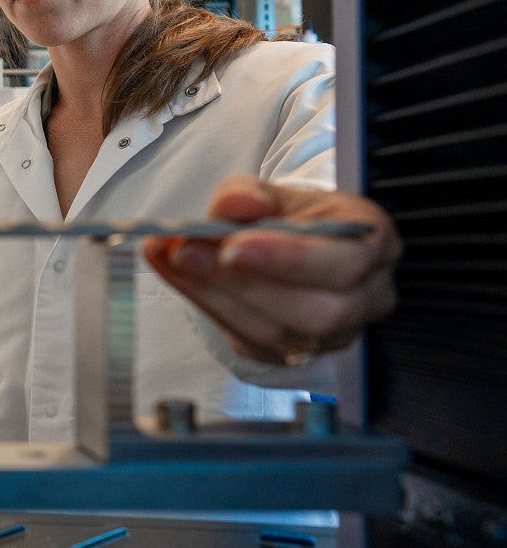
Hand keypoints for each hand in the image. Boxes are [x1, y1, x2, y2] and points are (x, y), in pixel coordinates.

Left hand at [142, 176, 400, 365]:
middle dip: (245, 284)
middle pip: (316, 310)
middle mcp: (366, 296)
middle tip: (186, 252)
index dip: (289, 259)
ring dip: (215, 295)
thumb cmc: (291, 218)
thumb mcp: (274, 193)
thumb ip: (250, 195)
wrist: (287, 248)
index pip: (347, 263)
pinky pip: (250, 340)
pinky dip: (206, 304)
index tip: (232, 245)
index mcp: (374, 244)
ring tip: (173, 257)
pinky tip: (176, 273)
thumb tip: (229, 206)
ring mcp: (333, 335)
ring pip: (278, 332)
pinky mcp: (293, 354)